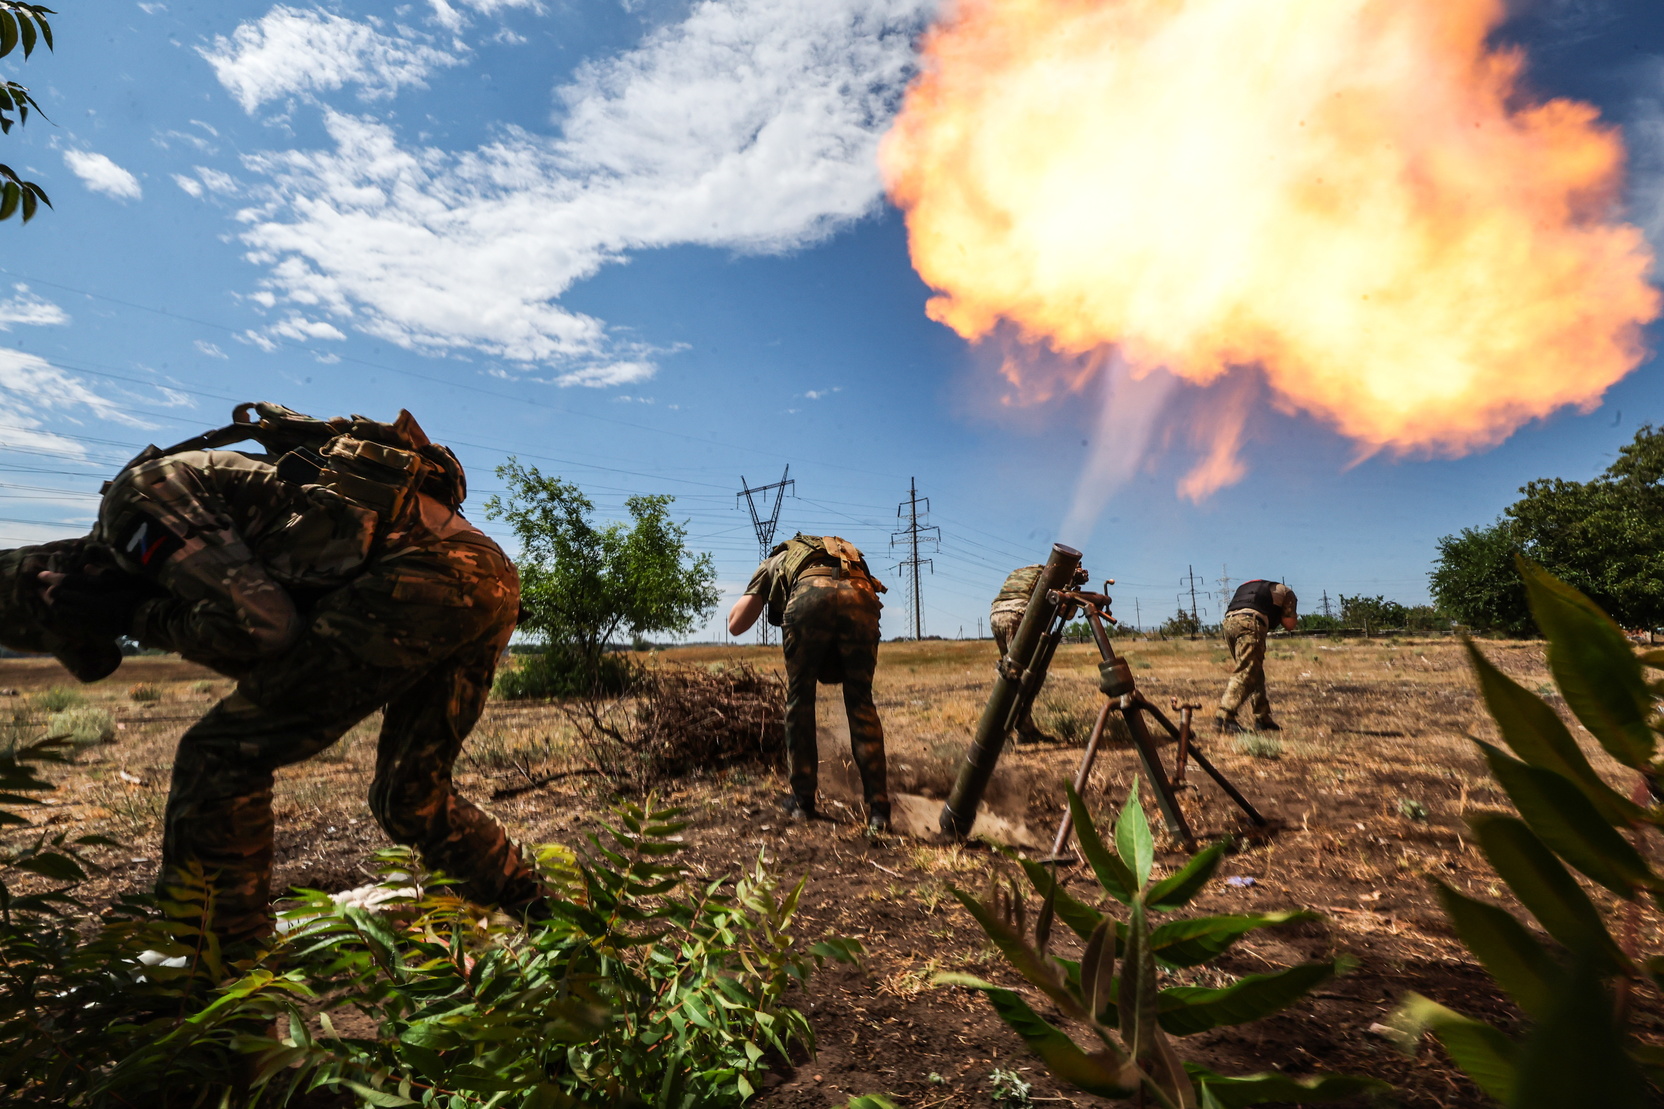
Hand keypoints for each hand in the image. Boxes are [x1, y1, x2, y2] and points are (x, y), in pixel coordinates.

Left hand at [36, 570, 158, 638]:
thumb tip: (84, 568)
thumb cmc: (135, 596)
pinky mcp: (90, 629)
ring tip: (49, 598)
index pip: (67, 584)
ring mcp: (87, 621)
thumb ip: (102, 575)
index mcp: (95, 595)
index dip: (52, 578)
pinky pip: (69, 622)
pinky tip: (61, 611)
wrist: (143, 620)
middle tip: (41, 586)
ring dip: (52, 604)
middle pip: (58, 599)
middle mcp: (88, 609)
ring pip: (61, 612)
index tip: (40, 574)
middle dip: (48, 592)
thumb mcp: (123, 581)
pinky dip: (62, 614)